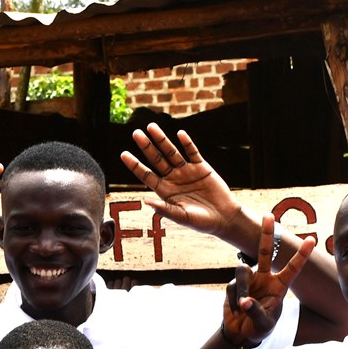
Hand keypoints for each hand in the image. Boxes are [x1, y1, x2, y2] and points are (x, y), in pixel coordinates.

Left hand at [120, 124, 241, 237]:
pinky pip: (193, 152)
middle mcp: (173, 179)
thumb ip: (165, 209)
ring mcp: (187, 172)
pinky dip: (187, 143)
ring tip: (152, 126)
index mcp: (165, 191)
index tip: (124, 154)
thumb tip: (145, 201)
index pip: (146, 175)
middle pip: (156, 160)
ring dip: (162, 140)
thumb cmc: (201, 222)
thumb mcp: (181, 217)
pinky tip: (180, 134)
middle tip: (135, 133)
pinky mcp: (202, 167)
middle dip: (146, 147)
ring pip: (172, 152)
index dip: (135, 165)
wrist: (224, 218)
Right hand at [222, 213, 315, 347]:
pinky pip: (232, 286)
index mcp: (279, 286)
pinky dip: (233, 299)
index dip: (301, 254)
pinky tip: (235, 309)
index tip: (311, 239)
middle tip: (269, 215)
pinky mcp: (234, 285)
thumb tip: (245, 301)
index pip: (293, 268)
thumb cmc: (259, 329)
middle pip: (266, 252)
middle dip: (267, 234)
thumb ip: (256, 312)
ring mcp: (249, 280)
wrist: (240, 333)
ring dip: (242, 290)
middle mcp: (265, 278)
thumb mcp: (263, 324)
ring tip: (241, 307)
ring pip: (242, 272)